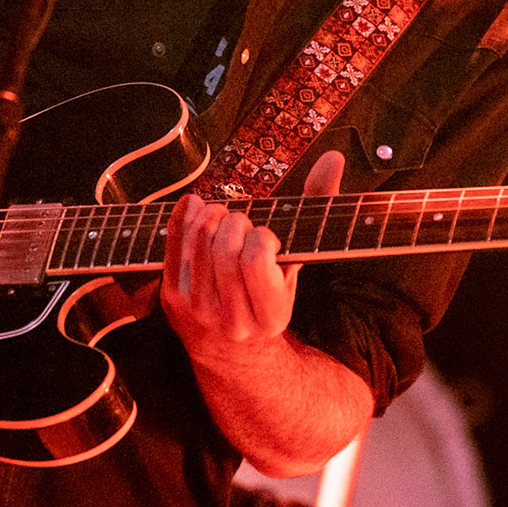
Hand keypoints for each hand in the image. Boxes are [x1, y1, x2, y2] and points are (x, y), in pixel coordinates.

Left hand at [161, 150, 346, 357]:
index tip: (264, 236)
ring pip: (198, 243)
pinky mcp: (173, 301)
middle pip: (225, 248)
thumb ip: (317, 207)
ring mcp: (199, 312)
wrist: (231, 350)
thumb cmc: (270, 289)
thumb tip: (334, 156)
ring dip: (210, 215)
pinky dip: (183, 216)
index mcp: (271, 315)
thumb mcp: (296, 261)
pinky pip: (173, 247)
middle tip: (239, 221)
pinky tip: (195, 206)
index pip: (256, 259)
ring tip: (221, 216)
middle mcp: (234, 319)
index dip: (260, 236)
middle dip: (234, 221)